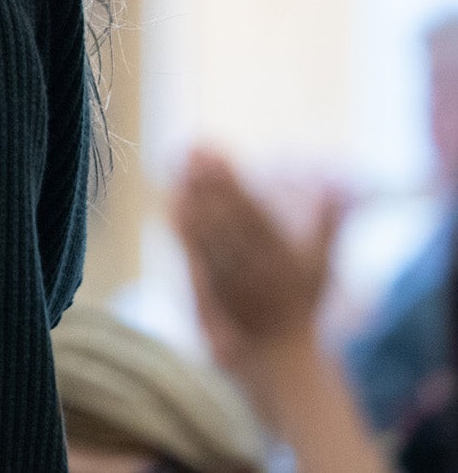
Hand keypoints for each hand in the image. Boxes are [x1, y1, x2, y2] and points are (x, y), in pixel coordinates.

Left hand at [168, 146, 343, 368]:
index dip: (231, 181)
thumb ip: (328, 225)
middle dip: (208, 183)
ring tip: (176, 170)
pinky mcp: (213, 293)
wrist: (282, 356)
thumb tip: (336, 188)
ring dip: (191, 201)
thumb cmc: (303, 303)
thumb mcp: (322, 266)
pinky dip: (183, 232)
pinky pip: (196, 258)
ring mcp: (233, 282)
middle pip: (228, 219)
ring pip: (209, 237)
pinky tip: (170, 206)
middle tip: (189, 150)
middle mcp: (258, 270)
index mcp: (286, 259)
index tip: (213, 152)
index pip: (254, 211)